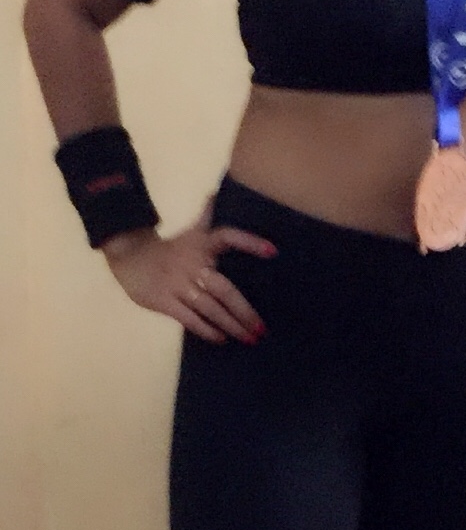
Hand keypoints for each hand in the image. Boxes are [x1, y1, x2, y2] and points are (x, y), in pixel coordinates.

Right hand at [102, 208, 276, 342]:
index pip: (228, 237)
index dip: (249, 243)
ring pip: (209, 308)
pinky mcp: (164, 301)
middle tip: (262, 329)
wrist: (128, 255)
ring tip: (248, 338)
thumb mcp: (190, 231)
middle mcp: (193, 264)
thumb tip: (215, 191)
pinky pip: (189, 319)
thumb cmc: (168, 249)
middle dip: (244, 311)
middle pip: (223, 289)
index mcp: (201, 245)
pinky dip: (206, 330)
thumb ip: (206, 215)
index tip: (273, 252)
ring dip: (231, 325)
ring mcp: (178, 284)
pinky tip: (221, 338)